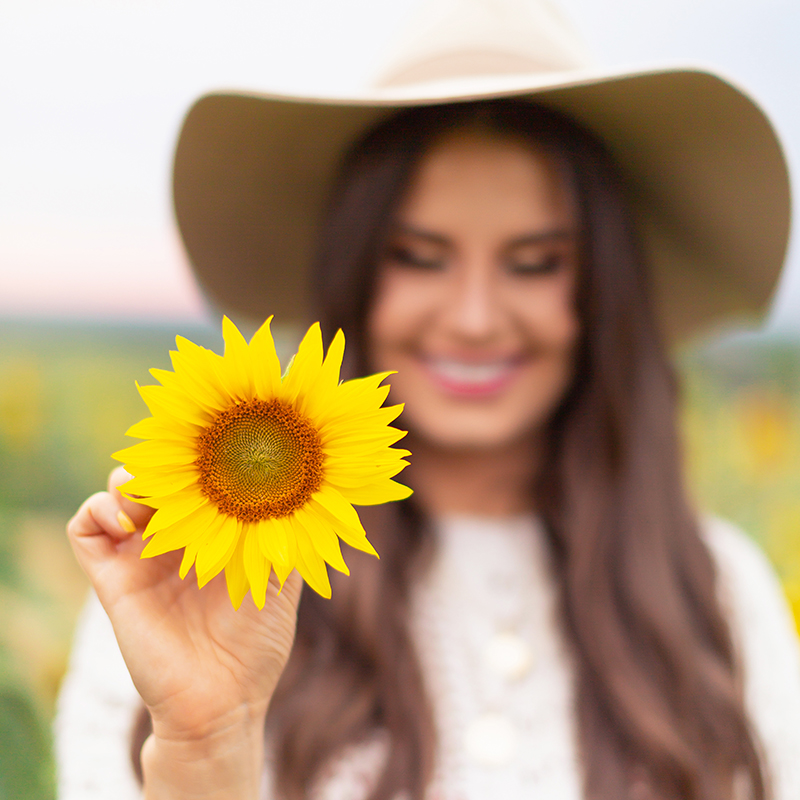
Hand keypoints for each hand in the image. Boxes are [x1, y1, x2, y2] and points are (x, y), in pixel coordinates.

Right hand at [67, 466, 302, 797]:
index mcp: (215, 533)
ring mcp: (142, 555)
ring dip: (128, 479)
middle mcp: (176, 538)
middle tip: (183, 468)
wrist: (224, 702)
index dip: (203, 458)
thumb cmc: (258, 644)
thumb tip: (304, 490)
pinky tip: (126, 522)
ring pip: (117, 491)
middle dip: (164, 461)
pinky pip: (84, 528)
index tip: (219, 447)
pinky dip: (94, 509)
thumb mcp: (284, 580)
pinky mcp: (112, 578)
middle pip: (156, 476)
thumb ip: (289, 537)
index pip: (199, 478)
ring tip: (153, 498)